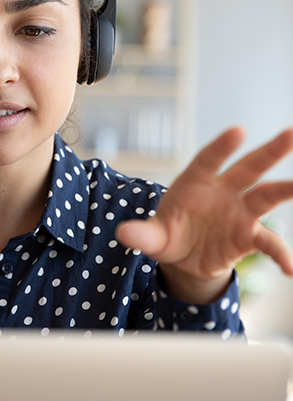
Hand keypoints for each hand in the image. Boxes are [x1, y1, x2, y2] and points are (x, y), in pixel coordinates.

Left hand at [116, 127, 292, 303]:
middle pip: (247, 168)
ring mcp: (239, 212)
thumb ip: (142, 234)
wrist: (183, 258)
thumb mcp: (152, 237)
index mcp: (194, 184)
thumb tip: (123, 233)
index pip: (207, 160)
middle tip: (291, 133)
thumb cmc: (167, 235)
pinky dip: (281, 254)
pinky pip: (269, 243)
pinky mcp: (249, 235)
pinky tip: (290, 269)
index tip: (238, 131)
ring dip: (287, 188)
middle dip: (269, 151)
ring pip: (267, 196)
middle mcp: (221, 192)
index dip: (221, 147)